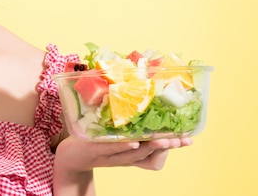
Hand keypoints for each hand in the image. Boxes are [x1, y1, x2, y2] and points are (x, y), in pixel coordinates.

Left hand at [56, 135, 192, 172]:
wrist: (69, 157)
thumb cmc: (93, 143)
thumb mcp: (114, 137)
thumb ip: (129, 126)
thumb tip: (144, 99)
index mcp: (130, 155)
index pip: (155, 154)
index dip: (172, 147)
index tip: (188, 139)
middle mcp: (123, 158)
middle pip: (148, 154)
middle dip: (165, 146)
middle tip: (180, 139)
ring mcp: (109, 155)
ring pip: (133, 154)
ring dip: (148, 146)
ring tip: (162, 139)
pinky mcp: (93, 150)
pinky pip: (110, 148)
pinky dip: (122, 146)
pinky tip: (132, 142)